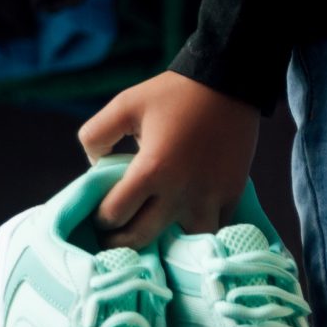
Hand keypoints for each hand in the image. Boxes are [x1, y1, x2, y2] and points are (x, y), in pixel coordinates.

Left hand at [76, 71, 259, 249]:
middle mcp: (180, 191)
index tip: (101, 214)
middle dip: (120, 240)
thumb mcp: (124, 104)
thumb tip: (94, 167)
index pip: (114, 215)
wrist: (230, 83)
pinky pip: (210, 229)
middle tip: (114, 236)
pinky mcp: (232, 197)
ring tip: (153, 231)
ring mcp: (209, 198)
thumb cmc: (174, 93)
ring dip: (163, 240)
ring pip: (180, 243)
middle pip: (141, 237)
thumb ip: (95, 135)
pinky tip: (183, 220)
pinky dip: (194, 230)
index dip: (101, 217)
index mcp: (152, 169)